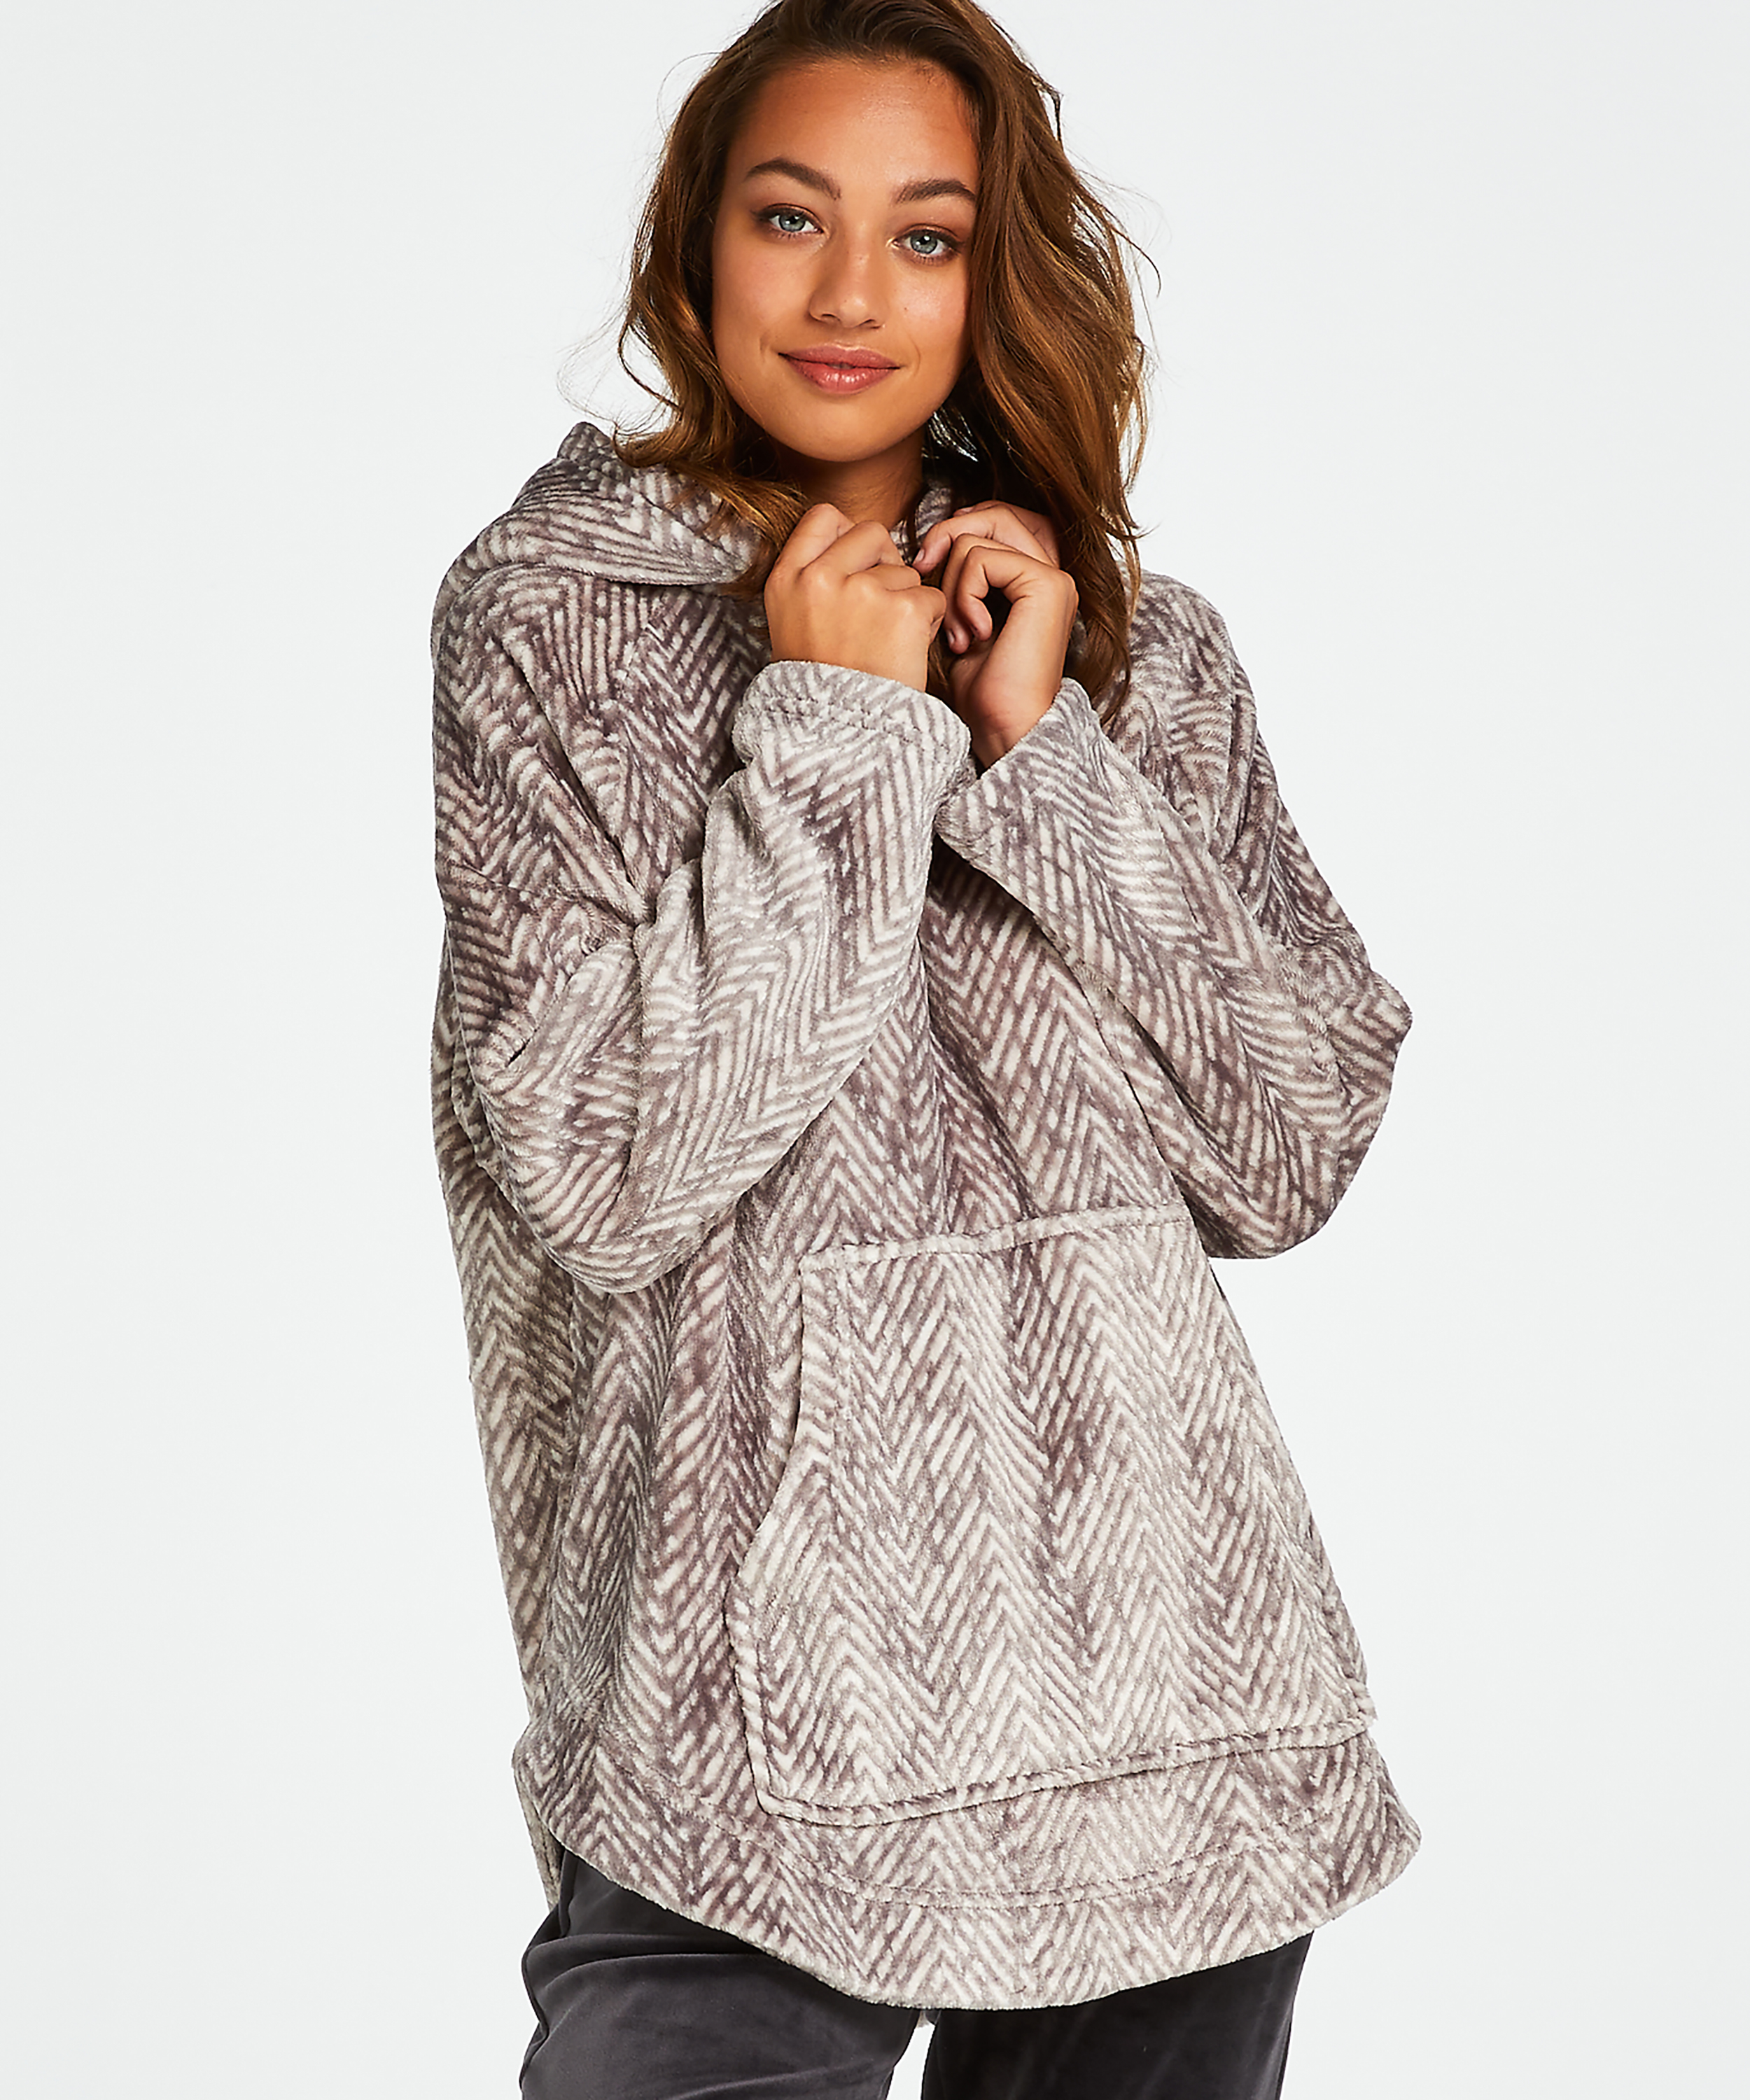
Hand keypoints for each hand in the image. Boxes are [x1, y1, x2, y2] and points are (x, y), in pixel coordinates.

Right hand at [765, 504, 946, 692]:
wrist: (843, 736)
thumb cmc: (822, 685)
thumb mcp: (793, 623)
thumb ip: (814, 579)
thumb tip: (854, 542)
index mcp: (787, 578)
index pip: (823, 516)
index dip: (847, 534)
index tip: (856, 562)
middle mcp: (820, 578)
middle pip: (872, 533)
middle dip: (885, 562)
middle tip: (880, 605)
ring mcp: (863, 592)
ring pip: (905, 570)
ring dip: (906, 600)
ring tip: (887, 642)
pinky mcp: (903, 610)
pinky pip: (931, 597)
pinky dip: (928, 623)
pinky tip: (906, 651)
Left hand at [914, 503, 1076, 766]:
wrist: (1002, 727)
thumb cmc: (979, 688)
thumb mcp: (959, 620)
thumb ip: (959, 579)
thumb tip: (933, 541)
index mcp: (1034, 578)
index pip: (996, 519)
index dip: (957, 528)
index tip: (926, 564)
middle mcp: (1050, 572)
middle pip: (991, 514)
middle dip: (946, 539)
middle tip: (923, 576)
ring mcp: (1053, 577)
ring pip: (978, 537)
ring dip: (952, 585)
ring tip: (957, 633)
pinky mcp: (1047, 585)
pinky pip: (981, 560)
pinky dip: (962, 596)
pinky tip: (972, 637)